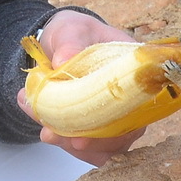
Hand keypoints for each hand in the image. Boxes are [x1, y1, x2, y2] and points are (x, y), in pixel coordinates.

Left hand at [16, 9, 148, 164]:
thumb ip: (69, 42)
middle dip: (84, 142)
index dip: (113, 129)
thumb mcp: (70, 30)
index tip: (79, 139)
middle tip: (48, 134)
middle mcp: (134, 100)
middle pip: (121, 135)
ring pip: (105, 147)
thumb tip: (64, 61)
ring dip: (72, 145)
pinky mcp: (102, 129)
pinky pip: (92, 150)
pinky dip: (68, 145)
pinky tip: (48, 132)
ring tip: (44, 130)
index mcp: (134, 72)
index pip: (136, 108)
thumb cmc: (74, 33)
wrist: (63, 44)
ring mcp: (120, 117)